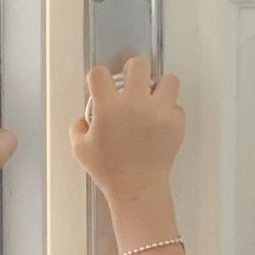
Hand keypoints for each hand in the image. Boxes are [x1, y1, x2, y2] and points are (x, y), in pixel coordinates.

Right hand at [69, 53, 182, 207]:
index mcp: (109, 108)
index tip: (100, 85)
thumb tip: (84, 119)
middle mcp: (135, 105)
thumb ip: (78, 129)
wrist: (137, 190)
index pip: (99, 74)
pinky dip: (170, 112)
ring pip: (168, 80)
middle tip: (132, 81)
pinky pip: (177, 107)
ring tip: (153, 99)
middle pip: (139, 64)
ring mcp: (158, 112)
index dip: (98, 78)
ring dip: (160, 87)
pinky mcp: (175, 123)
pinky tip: (160, 122)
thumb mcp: (81, 151)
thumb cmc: (110, 173)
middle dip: (134, 70)